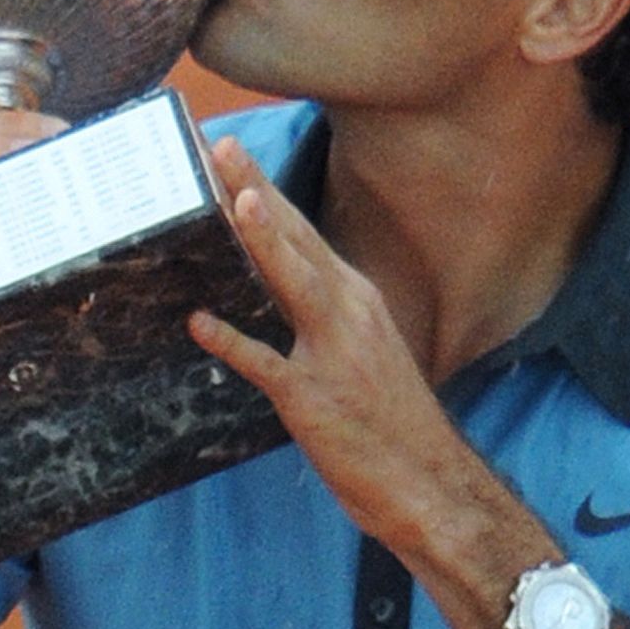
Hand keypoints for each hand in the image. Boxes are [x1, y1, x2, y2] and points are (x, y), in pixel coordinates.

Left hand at [187, 136, 481, 547]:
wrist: (429, 482)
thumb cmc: (387, 420)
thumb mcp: (355, 351)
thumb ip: (316, 316)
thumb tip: (268, 288)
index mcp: (355, 297)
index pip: (302, 230)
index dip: (262, 188)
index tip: (227, 150)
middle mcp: (349, 312)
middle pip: (295, 239)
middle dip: (255, 189)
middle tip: (217, 145)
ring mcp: (333, 353)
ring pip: (293, 282)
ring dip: (262, 239)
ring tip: (229, 200)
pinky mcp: (316, 398)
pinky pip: (268, 364)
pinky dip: (233, 342)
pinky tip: (200, 323)